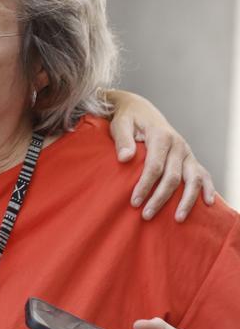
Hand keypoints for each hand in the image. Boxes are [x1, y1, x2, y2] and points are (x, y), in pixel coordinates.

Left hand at [107, 89, 215, 221]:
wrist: (140, 109)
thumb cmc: (128, 119)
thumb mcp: (120, 125)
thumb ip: (122, 140)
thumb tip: (124, 158)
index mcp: (161, 136)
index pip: (155, 166)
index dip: (145, 185)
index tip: (134, 202)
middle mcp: (178, 145)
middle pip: (173, 177)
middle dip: (160, 198)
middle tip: (146, 215)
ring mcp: (187, 152)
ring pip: (193, 180)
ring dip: (186, 200)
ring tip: (177, 219)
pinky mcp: (190, 158)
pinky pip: (203, 175)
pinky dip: (208, 189)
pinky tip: (208, 203)